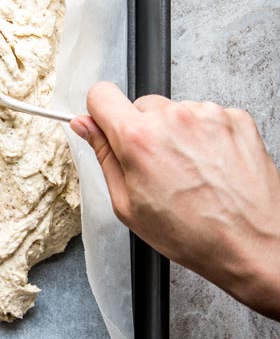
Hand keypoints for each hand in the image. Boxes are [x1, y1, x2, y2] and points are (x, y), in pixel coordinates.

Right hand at [71, 82, 279, 320]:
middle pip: (141, 106)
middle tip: (157, 170)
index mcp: (139, 139)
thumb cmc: (193, 234)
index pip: (102, 95)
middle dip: (142, 131)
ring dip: (176, 134)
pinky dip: (205, 137)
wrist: (252, 243)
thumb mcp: (128, 205)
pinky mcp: (235, 118)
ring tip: (190, 174)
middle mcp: (173, 118)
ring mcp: (208, 114)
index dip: (100, 113)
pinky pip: (207, 117)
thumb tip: (85, 127)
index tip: (107, 127)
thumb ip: (104, 157)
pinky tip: (210, 168)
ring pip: (175, 112)